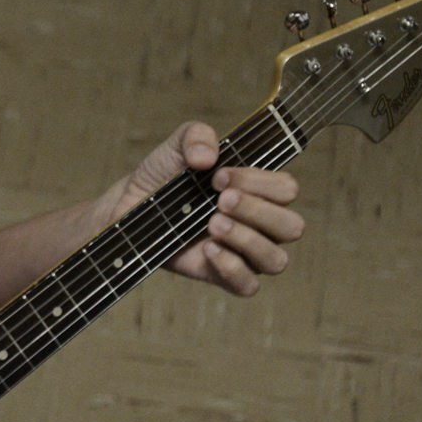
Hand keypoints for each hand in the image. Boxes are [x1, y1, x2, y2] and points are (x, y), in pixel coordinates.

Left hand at [115, 121, 302, 296]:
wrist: (130, 206)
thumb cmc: (163, 176)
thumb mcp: (176, 147)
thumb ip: (196, 135)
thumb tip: (207, 156)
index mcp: (260, 191)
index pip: (287, 190)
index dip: (260, 182)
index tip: (220, 177)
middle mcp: (261, 224)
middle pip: (292, 227)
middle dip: (257, 210)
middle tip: (220, 199)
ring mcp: (245, 253)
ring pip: (276, 260)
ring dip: (247, 239)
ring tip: (212, 223)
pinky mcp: (222, 276)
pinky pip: (248, 285)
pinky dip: (232, 268)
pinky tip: (207, 249)